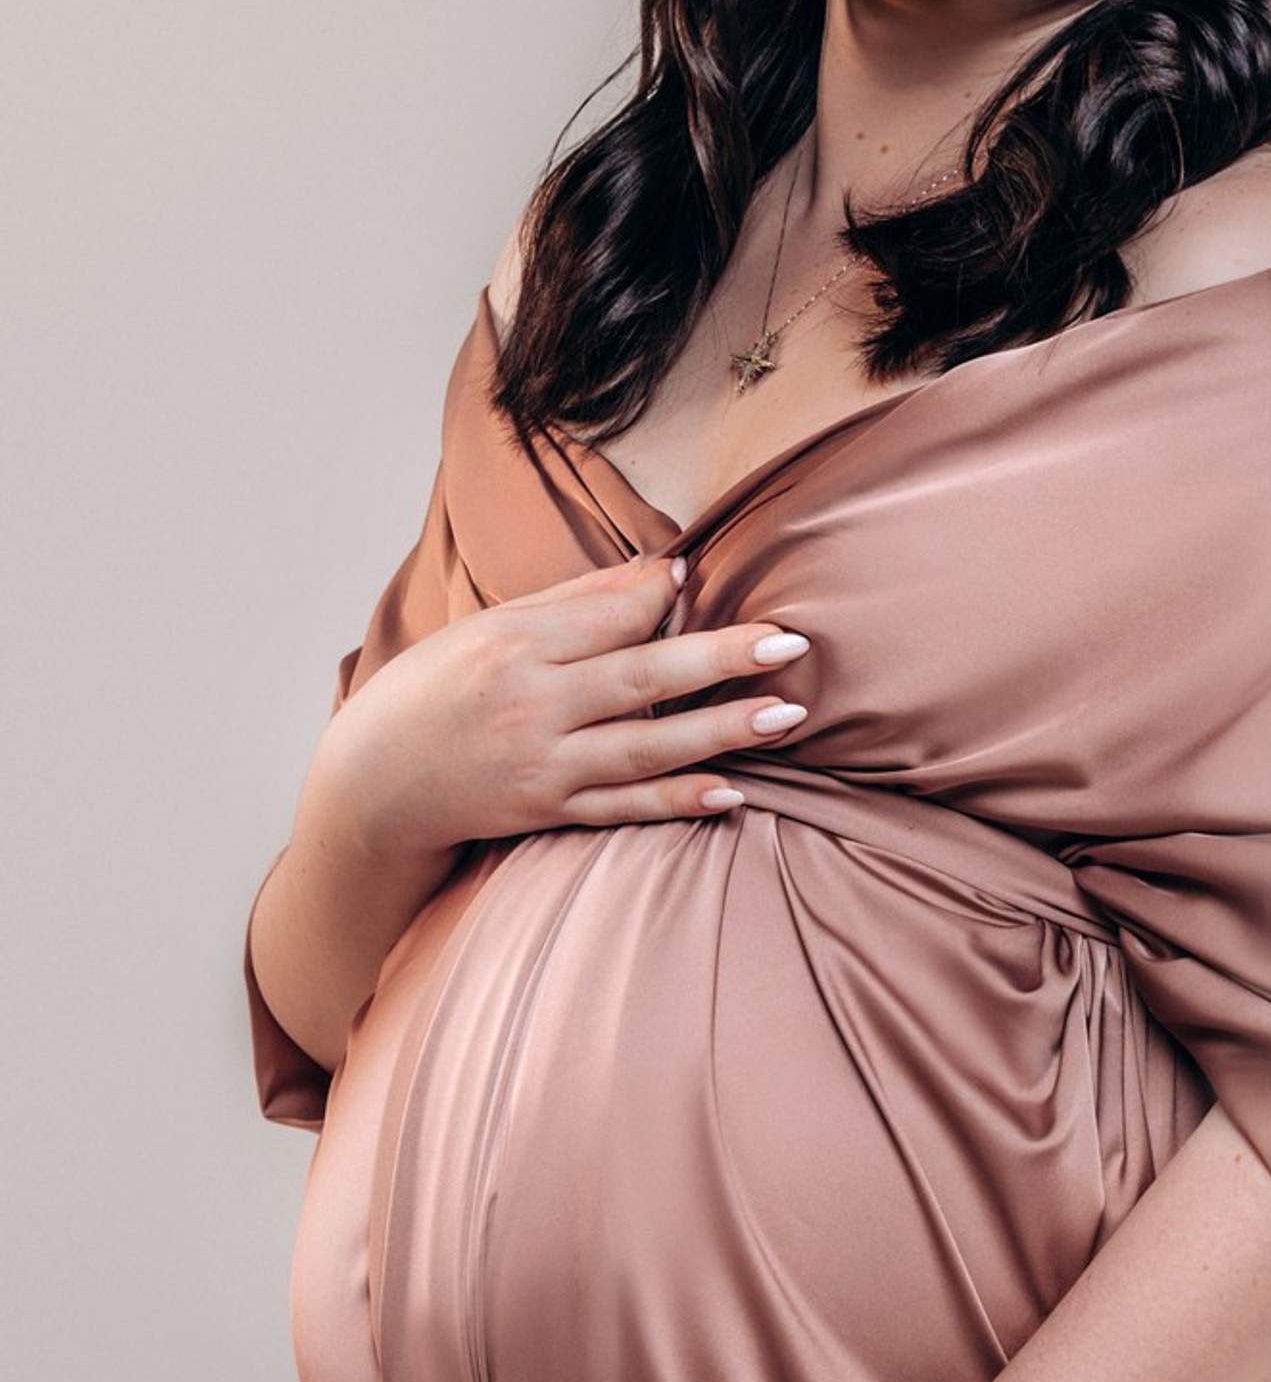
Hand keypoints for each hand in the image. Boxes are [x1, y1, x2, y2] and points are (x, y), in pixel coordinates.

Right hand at [311, 552, 813, 863]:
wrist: (370, 784)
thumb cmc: (436, 688)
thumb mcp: (490, 627)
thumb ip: (580, 600)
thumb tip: (665, 569)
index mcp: (516, 647)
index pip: (610, 617)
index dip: (661, 596)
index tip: (703, 576)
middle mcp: (532, 707)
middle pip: (643, 678)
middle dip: (721, 659)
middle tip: (789, 643)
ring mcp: (543, 767)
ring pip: (647, 748)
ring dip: (723, 732)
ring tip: (786, 714)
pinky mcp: (549, 813)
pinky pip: (625, 808)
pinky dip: (678, 801)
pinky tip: (733, 792)